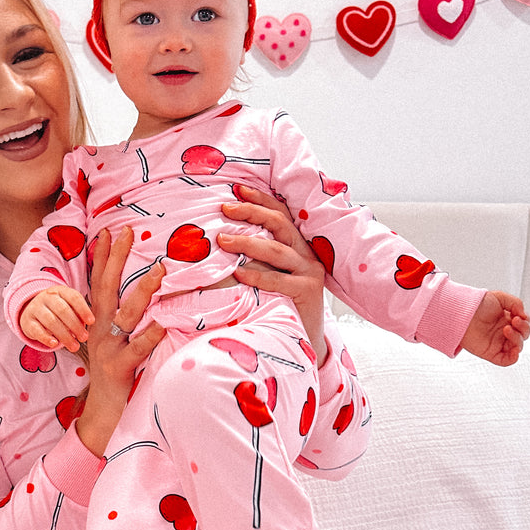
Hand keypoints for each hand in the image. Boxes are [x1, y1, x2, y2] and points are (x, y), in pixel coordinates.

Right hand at [20, 284, 93, 351]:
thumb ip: (77, 313)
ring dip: (64, 335)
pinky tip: (55, 344)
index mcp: (60, 291)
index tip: (91, 322)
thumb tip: (88, 326)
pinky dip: (46, 337)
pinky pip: (36, 330)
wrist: (31, 310)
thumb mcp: (67, 305)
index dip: (83, 309)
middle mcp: (46, 297)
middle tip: (84, 338)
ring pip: (51, 321)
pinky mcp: (27, 321)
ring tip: (74, 346)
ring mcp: (35, 308)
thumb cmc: (56, 310)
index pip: (73, 297)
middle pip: (62, 310)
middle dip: (75, 325)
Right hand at [74, 228, 165, 457]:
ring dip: (142, 290)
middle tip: (129, 233)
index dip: (103, 257)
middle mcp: (99, 330)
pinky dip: (150, 335)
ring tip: (159, 270)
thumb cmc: (114, 374)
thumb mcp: (113, 341)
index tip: (109, 231)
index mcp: (98, 322)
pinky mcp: (120, 368)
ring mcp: (109, 348)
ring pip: (126, 314)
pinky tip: (164, 323)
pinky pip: (137, 349)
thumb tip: (142, 293)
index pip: (99, 282)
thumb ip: (123, 319)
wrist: (102, 412)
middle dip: (117, 259)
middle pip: (107, 288)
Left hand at [218, 184, 328, 361]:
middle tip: (225, 209)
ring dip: (248, 243)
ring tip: (223, 240)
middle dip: (252, 213)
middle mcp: (306, 254)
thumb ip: (257, 259)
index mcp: (297, 245)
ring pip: (277, 250)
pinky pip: (279, 280)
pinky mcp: (308, 291)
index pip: (280, 214)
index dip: (259, 201)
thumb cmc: (282, 305)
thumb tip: (220, 240)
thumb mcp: (271, 276)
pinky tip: (239, 273)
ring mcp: (309, 272)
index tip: (236, 191)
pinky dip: (257, 275)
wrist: (305, 338)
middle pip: (279, 224)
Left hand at [460, 290, 529, 365]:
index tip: (518, 315)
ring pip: (517, 348)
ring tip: (507, 329)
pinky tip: (514, 350)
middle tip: (514, 320)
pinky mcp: (490, 353)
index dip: (525, 321)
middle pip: (523, 336)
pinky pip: (506, 361)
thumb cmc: (476, 304)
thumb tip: (524, 314)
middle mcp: (503, 332)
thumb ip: (516, 303)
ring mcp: (497, 343)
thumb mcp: (500, 297)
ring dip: (517, 339)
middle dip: (523, 328)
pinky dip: (513, 358)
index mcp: (506, 320)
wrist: (462, 311)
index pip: (524, 325)